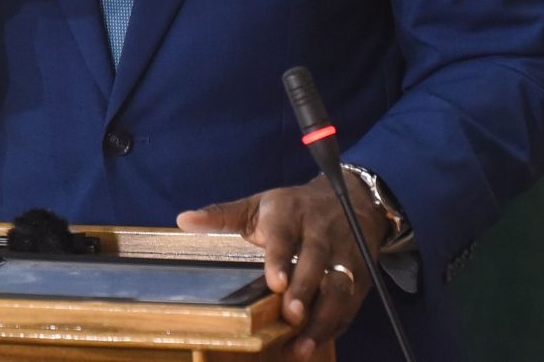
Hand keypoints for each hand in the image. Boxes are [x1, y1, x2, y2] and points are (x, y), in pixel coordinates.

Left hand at [178, 175, 385, 360]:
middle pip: (316, 262)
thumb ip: (222, 215)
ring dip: (323, 318)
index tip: (275, 283)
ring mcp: (344, 254)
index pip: (284, 236)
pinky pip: (351, 304)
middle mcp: (320, 232)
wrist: (352, 197)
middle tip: (291, 316)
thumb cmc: (292, 208)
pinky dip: (335, 326)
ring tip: (303, 345)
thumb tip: (183, 220)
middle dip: (305, 290)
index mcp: (290, 213)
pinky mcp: (360, 275)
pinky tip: (314, 343)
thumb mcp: (257, 204)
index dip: (280, 259)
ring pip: (339, 287)